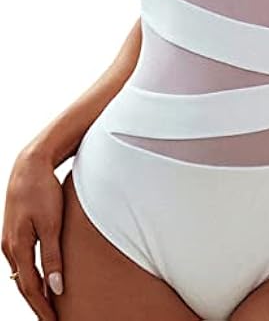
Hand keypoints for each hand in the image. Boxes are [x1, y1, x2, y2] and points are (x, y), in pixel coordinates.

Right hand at [2, 148, 63, 320]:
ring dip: (34, 289)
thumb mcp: (52, 224)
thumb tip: (55, 288)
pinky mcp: (15, 231)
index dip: (42, 307)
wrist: (30, 166)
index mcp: (18, 247)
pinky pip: (23, 260)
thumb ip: (53, 256)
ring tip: (48, 304)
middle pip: (24, 284)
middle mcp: (10, 246)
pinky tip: (41, 277)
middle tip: (51, 320)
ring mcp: (10, 239)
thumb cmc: (42, 191)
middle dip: (37, 303)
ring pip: (22, 273)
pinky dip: (32, 273)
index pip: (31, 287)